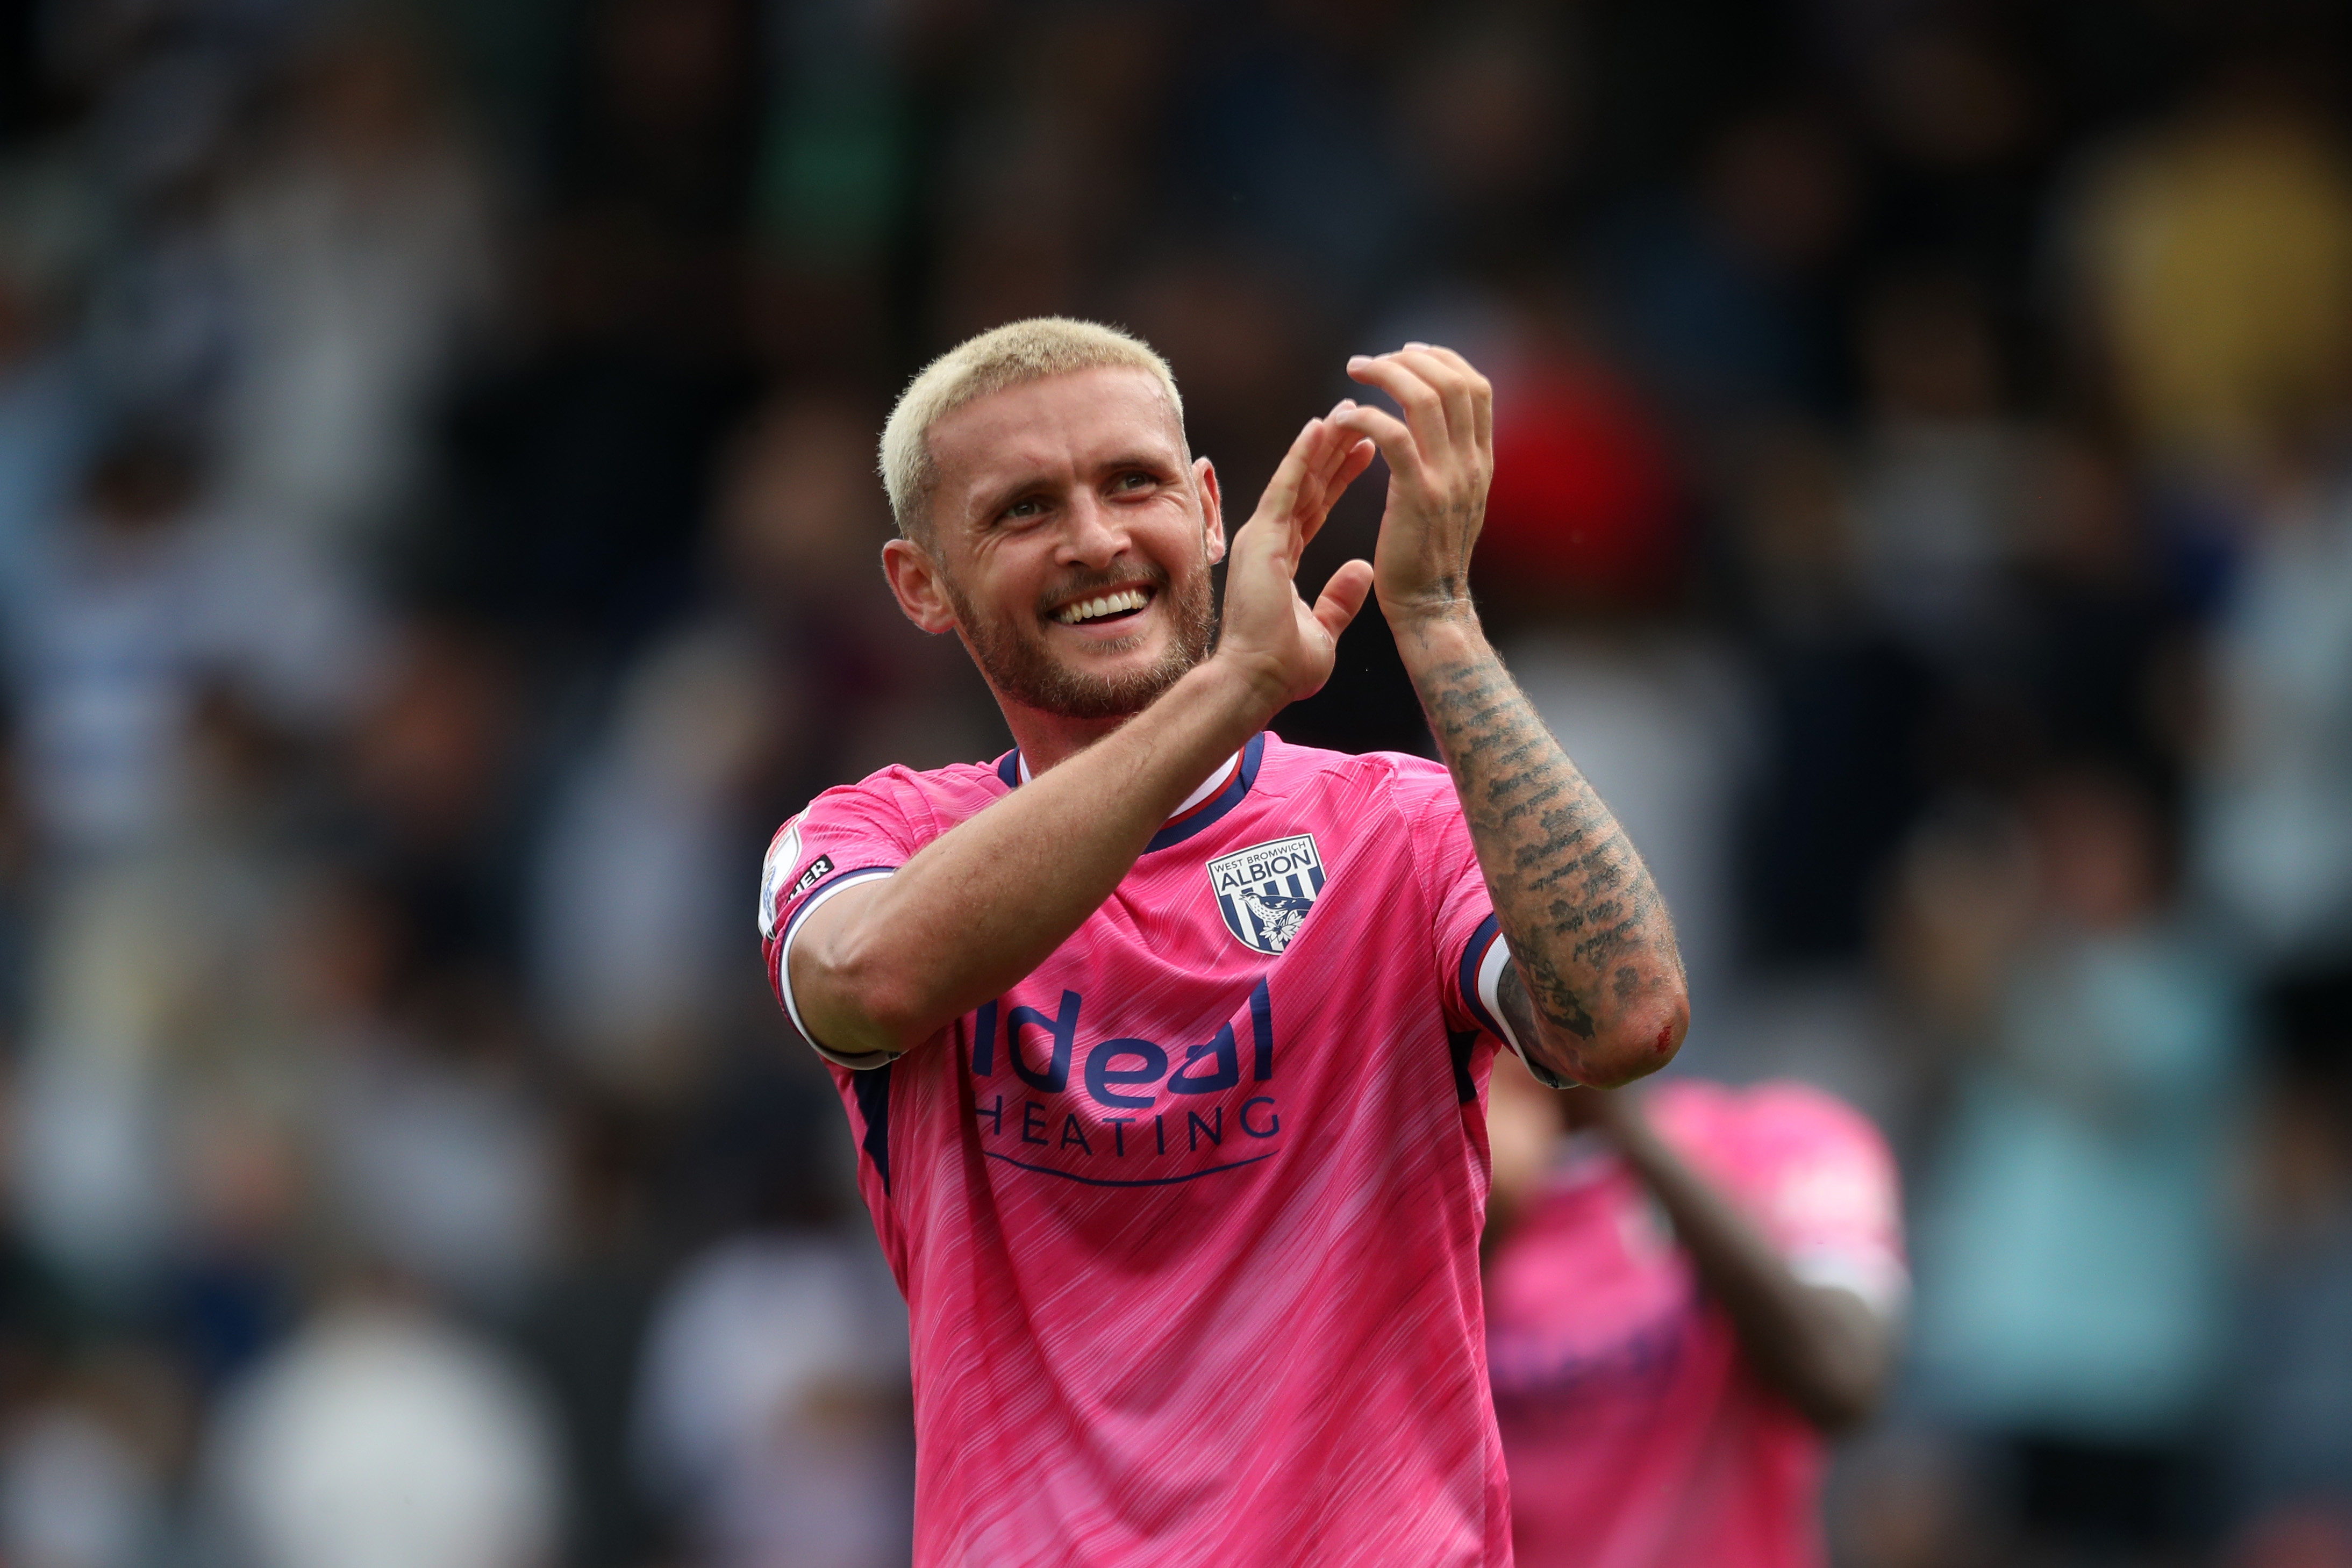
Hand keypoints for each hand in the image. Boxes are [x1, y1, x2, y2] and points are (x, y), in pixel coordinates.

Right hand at [1213, 408, 1377, 712]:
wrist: (1257, 681)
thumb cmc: (1283, 667)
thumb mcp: (1323, 631)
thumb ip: (1340, 599)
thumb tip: (1363, 570)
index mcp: (1281, 559)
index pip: (1316, 507)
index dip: (1339, 476)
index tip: (1365, 449)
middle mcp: (1269, 541)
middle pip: (1308, 485)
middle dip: (1334, 449)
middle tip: (1359, 415)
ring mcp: (1262, 537)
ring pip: (1299, 478)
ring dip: (1323, 442)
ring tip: (1347, 409)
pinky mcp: (1261, 537)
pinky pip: (1286, 486)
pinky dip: (1303, 455)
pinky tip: (1320, 425)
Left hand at [1334, 345, 1493, 629]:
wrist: (1431, 608)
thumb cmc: (1430, 559)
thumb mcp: (1455, 503)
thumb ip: (1451, 464)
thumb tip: (1436, 430)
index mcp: (1482, 462)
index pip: (1476, 387)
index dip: (1442, 360)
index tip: (1408, 353)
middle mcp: (1472, 464)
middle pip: (1452, 382)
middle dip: (1408, 360)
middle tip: (1369, 362)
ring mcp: (1448, 478)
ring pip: (1424, 399)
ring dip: (1385, 376)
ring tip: (1354, 374)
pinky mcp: (1417, 495)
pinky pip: (1392, 436)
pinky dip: (1365, 417)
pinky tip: (1344, 419)